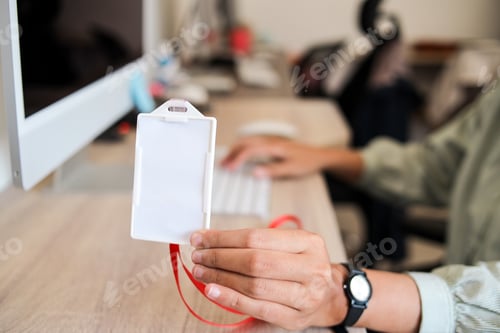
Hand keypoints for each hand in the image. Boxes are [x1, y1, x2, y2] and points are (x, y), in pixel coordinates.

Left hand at [190, 228, 347, 329]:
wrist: (330, 296)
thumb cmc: (304, 266)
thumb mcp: (292, 245)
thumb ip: (258, 242)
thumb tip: (212, 240)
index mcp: (309, 243)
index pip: (257, 237)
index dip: (224, 238)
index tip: (202, 238)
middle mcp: (311, 269)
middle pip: (255, 261)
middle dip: (220, 258)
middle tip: (199, 255)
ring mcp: (304, 296)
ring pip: (254, 286)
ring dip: (221, 278)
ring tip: (202, 272)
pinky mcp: (294, 318)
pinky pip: (256, 308)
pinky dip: (230, 299)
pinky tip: (213, 291)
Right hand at [221, 136, 330, 178]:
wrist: (320, 156)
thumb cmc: (307, 162)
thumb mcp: (291, 169)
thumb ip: (273, 171)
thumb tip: (255, 173)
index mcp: (273, 146)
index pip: (250, 150)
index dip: (238, 159)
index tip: (230, 168)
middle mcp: (271, 141)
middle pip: (246, 143)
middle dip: (232, 153)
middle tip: (223, 165)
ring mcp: (271, 141)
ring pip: (249, 141)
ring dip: (237, 150)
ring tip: (228, 161)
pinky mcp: (273, 143)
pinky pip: (253, 143)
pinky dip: (243, 148)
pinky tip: (241, 155)